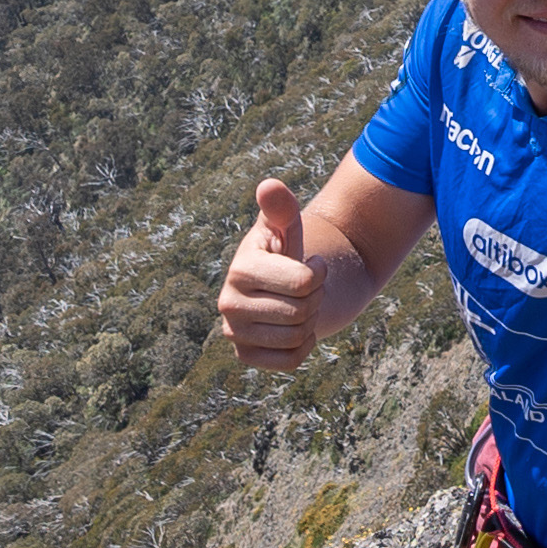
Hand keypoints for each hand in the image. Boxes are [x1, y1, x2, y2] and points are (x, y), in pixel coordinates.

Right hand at [214, 179, 319, 368]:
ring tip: (296, 303)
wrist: (277, 285)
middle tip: (303, 287)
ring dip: (310, 321)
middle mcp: (228, 304)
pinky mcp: (244, 356)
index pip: (304, 282)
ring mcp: (234, 333)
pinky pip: (291, 361)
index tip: (310, 264)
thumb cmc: (283, 251)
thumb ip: (281, 207)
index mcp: (240, 269)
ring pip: (299, 337)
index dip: (318, 273)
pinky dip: (303, 346)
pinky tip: (294, 329)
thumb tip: (270, 186)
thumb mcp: (285, 226)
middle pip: (303, 312)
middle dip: (315, 297)